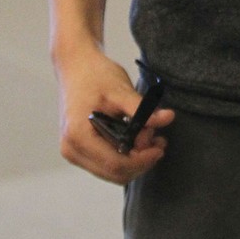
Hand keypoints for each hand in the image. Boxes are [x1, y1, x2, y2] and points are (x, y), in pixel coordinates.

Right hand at [54, 43, 174, 184]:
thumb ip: (142, 109)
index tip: (160, 147)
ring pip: (111, 171)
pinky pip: (105, 162)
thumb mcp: (120, 89)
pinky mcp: (79, 148)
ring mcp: (73, 151)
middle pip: (114, 173)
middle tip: (157, 139)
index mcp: (79, 136)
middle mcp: (72, 149)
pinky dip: (124, 154)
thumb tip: (167, 119)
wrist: (76, 65)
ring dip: (134, 159)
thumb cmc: (95, 74)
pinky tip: (136, 136)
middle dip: (140, 160)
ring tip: (149, 134)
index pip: (115, 164)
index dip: (142, 160)